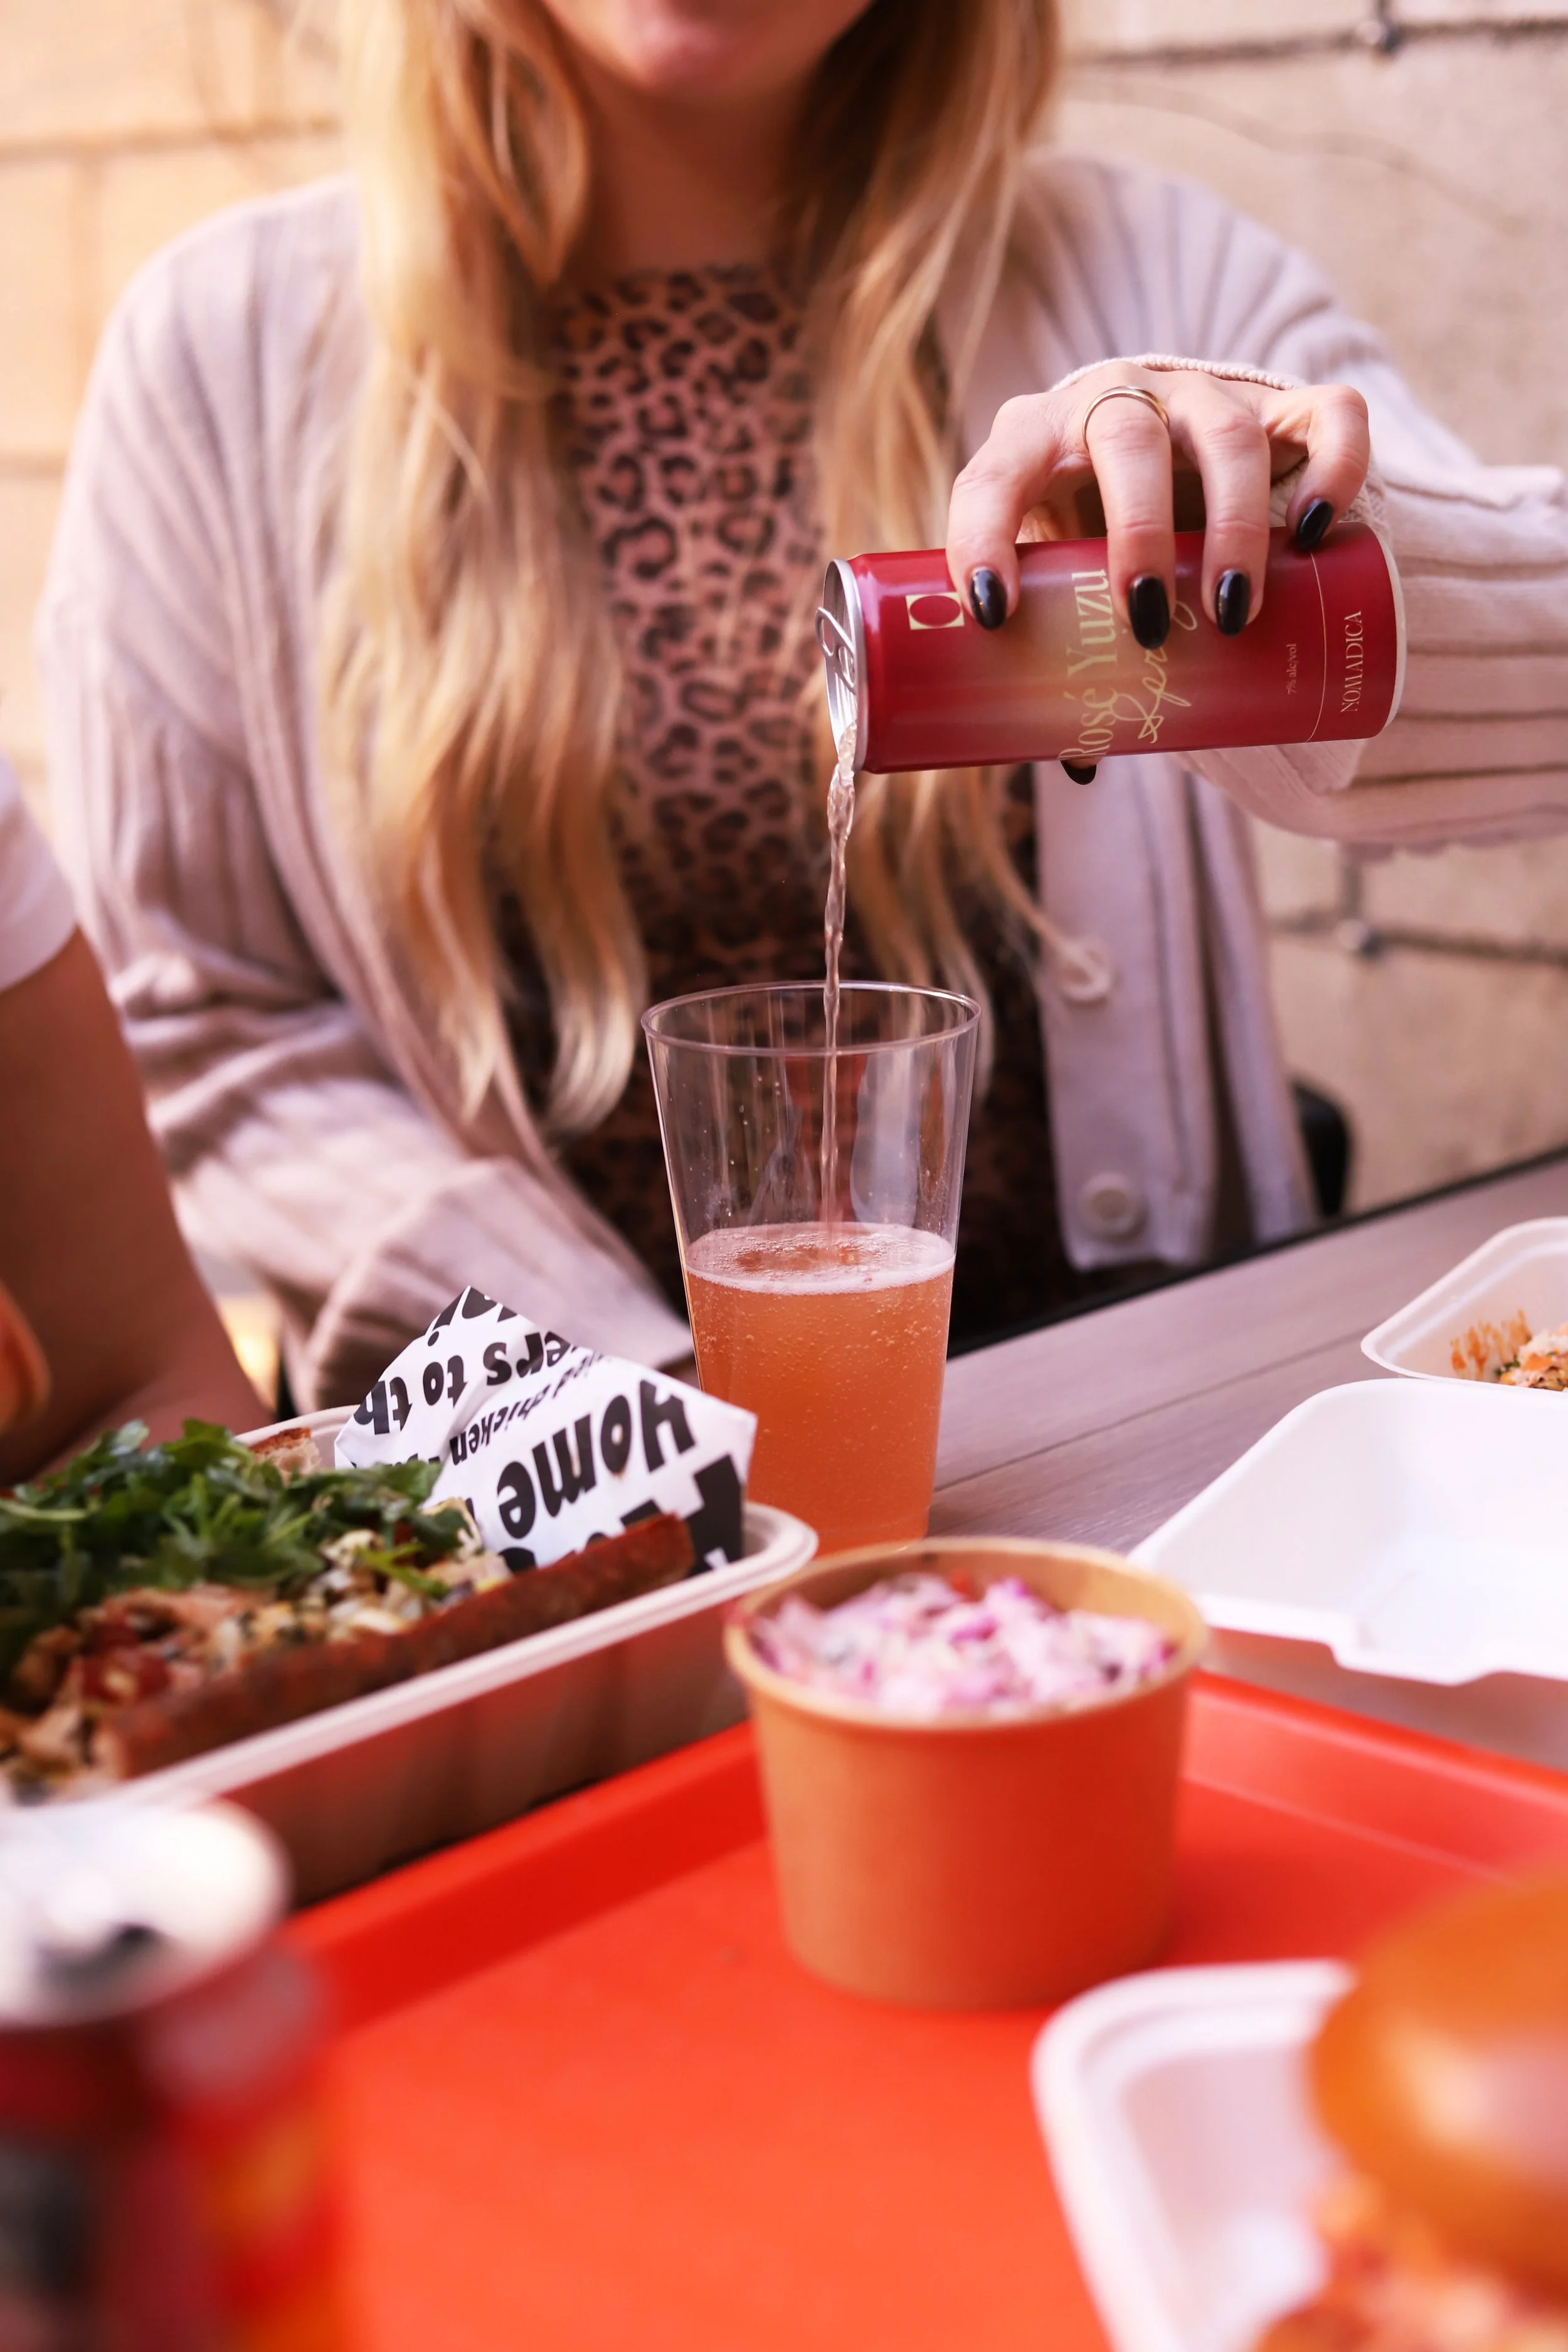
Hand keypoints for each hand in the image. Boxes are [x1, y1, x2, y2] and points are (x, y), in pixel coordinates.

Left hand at [946, 361, 1370, 647]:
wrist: (1166, 453)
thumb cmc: (1090, 528)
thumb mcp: (1062, 573)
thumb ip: (1062, 650)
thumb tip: (1080, 762)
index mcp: (1036, 437)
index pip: (994, 473)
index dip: (983, 537)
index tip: (991, 614)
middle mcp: (1119, 398)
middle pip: (1128, 439)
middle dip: (1136, 533)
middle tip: (1146, 623)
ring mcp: (1206, 396)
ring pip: (1228, 436)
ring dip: (1233, 527)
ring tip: (1232, 616)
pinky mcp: (1283, 405)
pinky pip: (1328, 415)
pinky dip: (1335, 468)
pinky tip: (1316, 533)